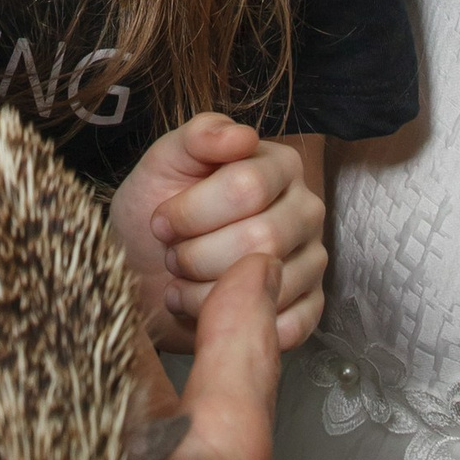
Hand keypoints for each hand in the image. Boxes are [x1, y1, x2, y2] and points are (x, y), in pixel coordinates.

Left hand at [111, 117, 324, 351]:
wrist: (147, 270)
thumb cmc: (157, 211)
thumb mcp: (163, 165)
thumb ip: (198, 137)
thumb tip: (240, 136)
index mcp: (279, 165)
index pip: (248, 187)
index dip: (192, 212)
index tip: (161, 222)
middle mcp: (306, 209)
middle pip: (262, 238)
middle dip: (197, 255)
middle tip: (173, 256)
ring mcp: (313, 259)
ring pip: (268, 283)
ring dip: (207, 292)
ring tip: (184, 283)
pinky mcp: (310, 305)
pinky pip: (287, 323)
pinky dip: (235, 323)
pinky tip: (210, 311)